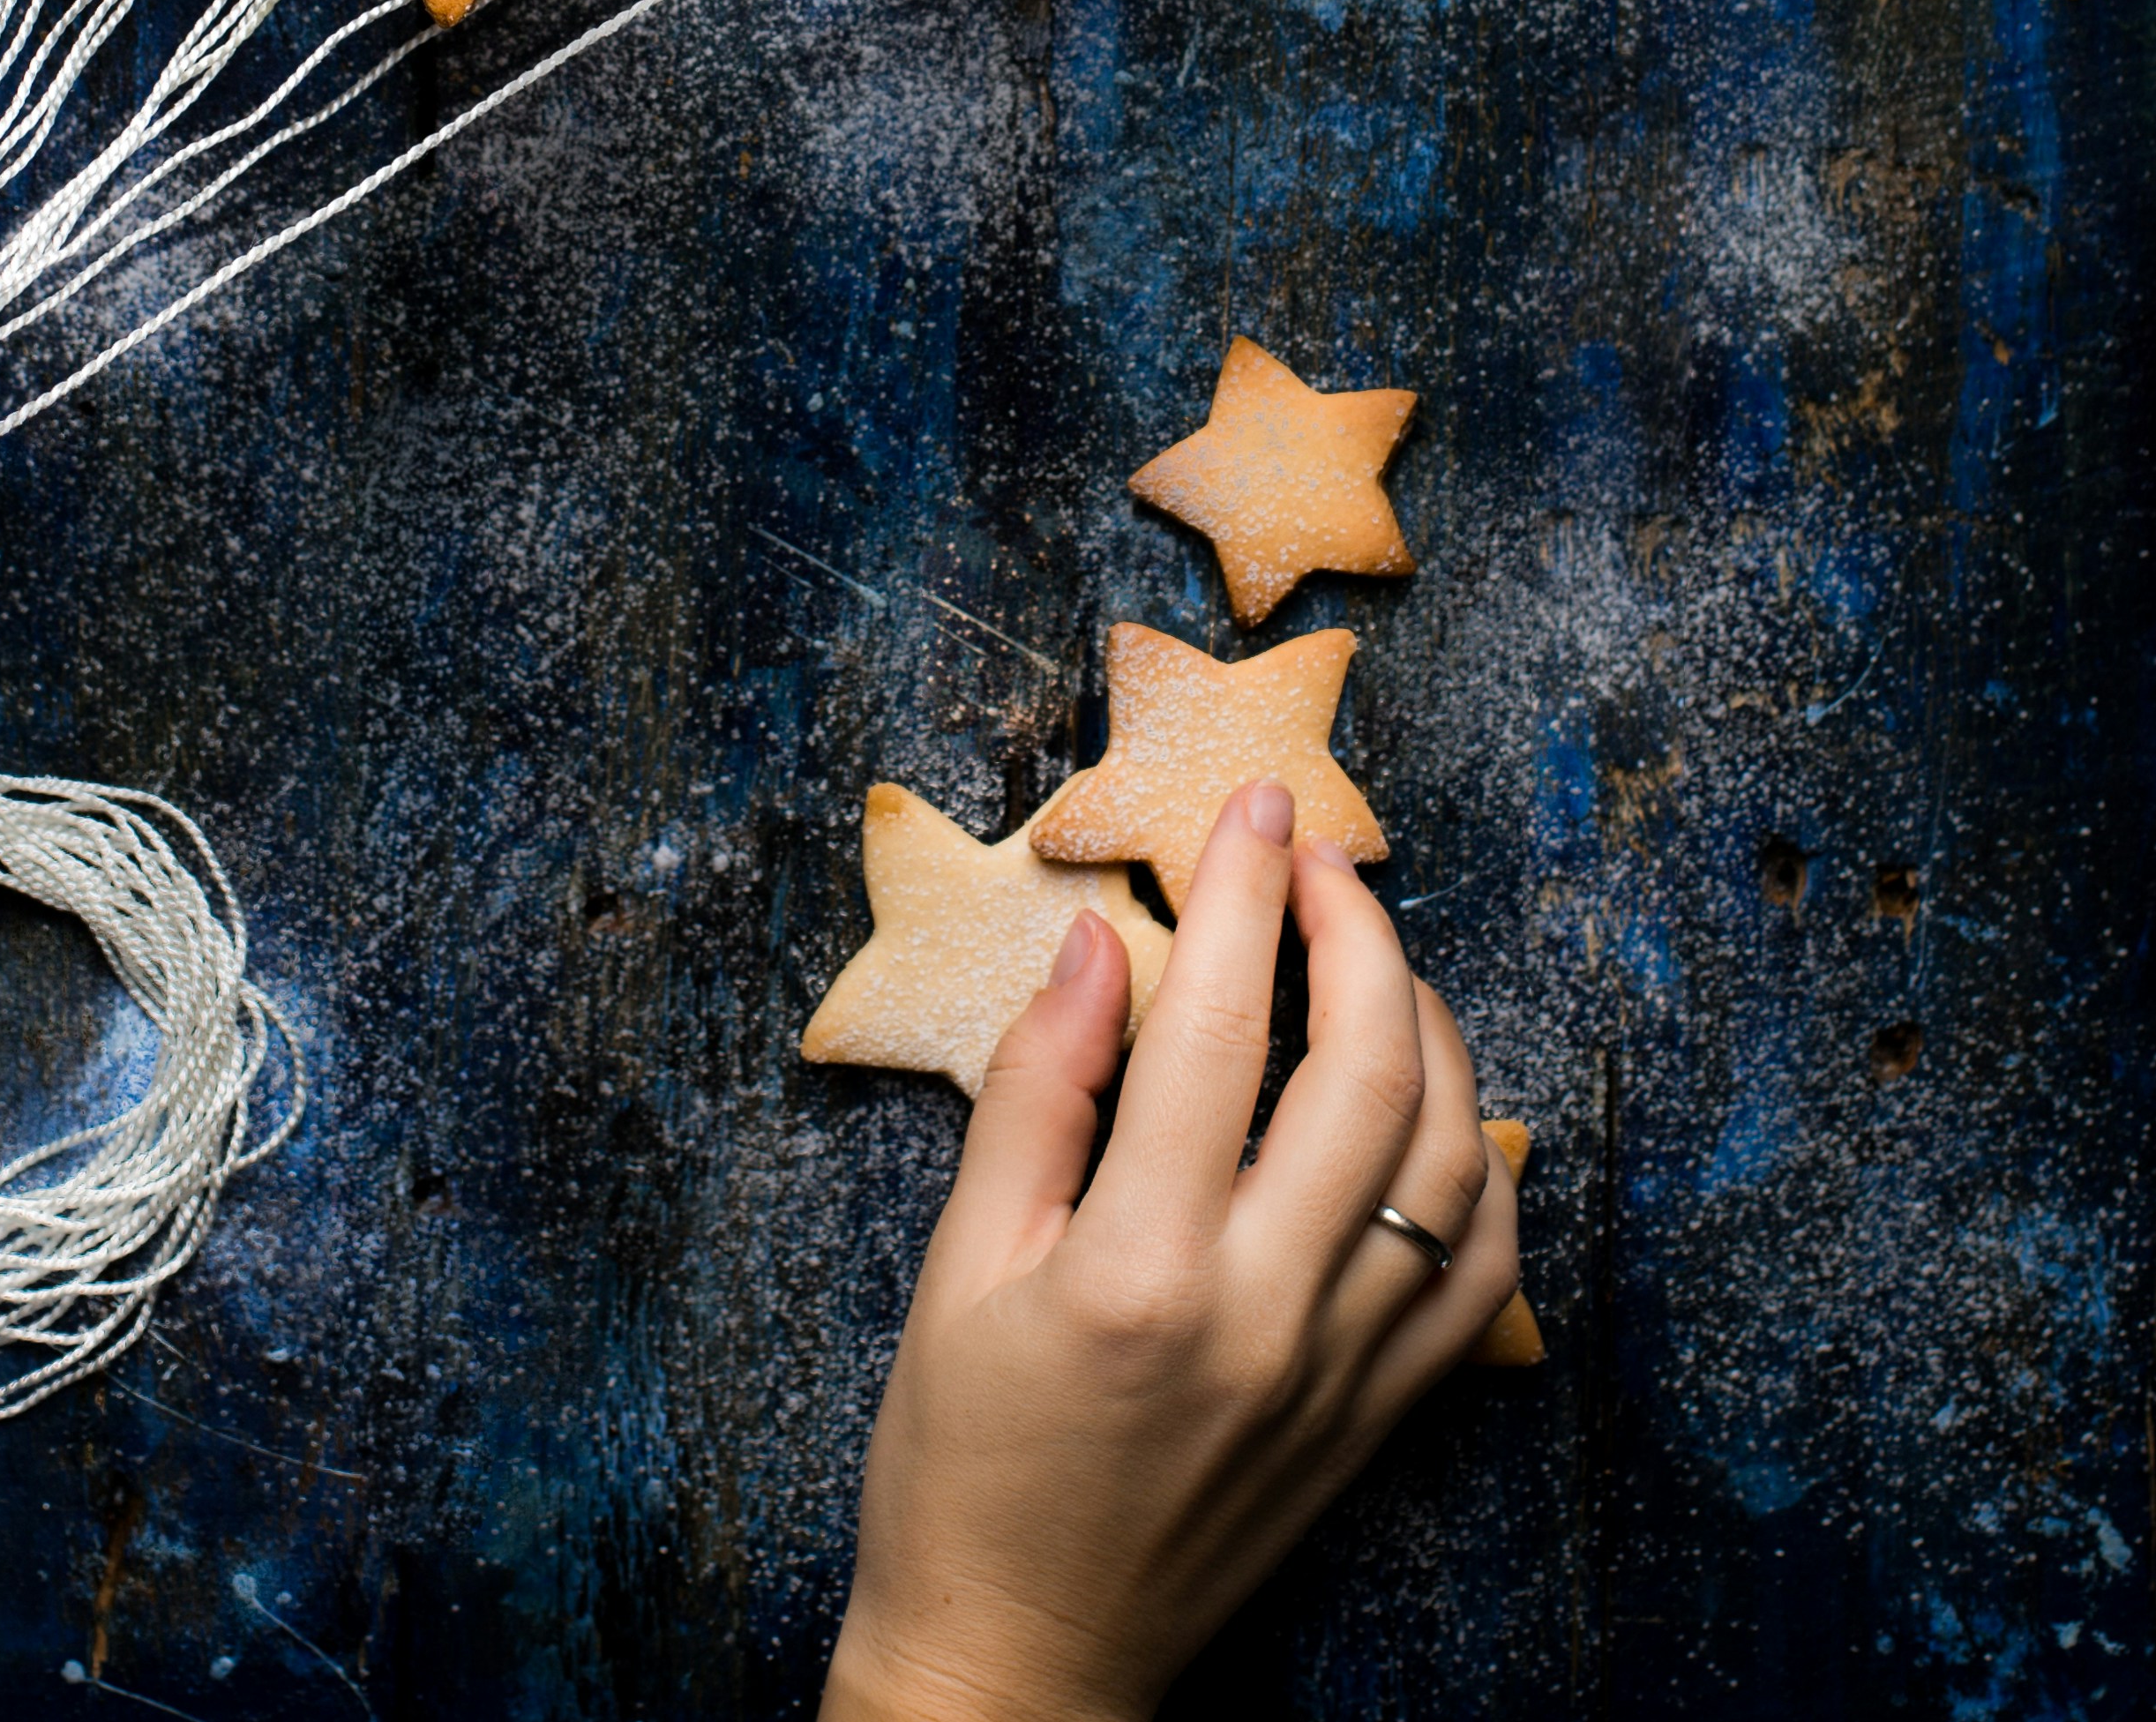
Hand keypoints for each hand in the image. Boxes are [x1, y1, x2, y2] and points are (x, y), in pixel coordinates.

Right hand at [822, 782, 1519, 1721]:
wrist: (1019, 1664)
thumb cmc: (962, 1468)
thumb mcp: (961, 1270)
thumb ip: (1037, 1094)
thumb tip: (1103, 944)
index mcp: (1137, 1271)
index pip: (1214, 1028)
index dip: (1238, 893)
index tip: (1246, 807)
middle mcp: (1262, 1318)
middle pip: (1363, 1072)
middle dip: (1353, 930)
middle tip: (1314, 856)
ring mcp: (1338, 1377)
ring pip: (1448, 1157)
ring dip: (1428, 1027)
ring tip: (1371, 957)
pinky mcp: (1377, 1423)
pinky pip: (1482, 1273)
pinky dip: (1480, 1163)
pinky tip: (1433, 1104)